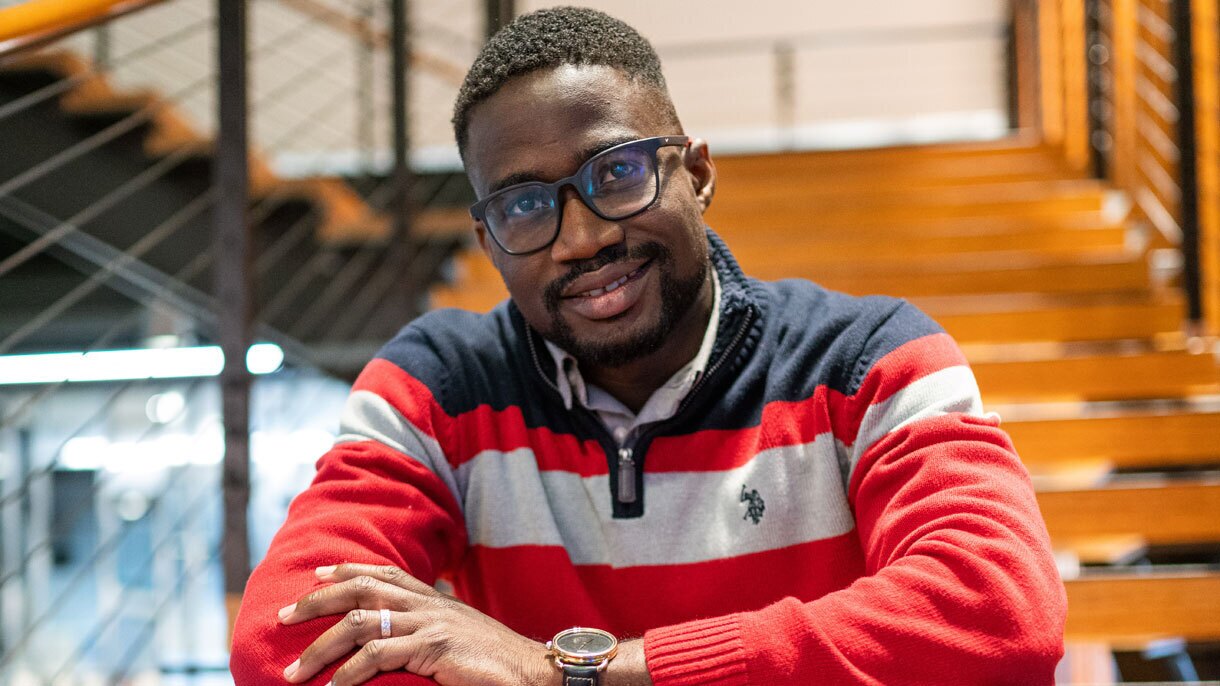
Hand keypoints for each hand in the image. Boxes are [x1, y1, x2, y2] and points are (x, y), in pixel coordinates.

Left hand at [278, 563, 555, 685]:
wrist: (536, 671)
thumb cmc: (498, 663)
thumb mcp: (460, 637)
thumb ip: (432, 632)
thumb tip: (406, 642)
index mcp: (435, 599)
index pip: (383, 572)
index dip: (347, 569)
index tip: (316, 573)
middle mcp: (428, 604)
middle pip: (361, 588)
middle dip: (316, 600)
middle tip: (282, 616)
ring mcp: (429, 623)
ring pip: (359, 622)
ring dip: (319, 648)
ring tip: (292, 671)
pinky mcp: (432, 648)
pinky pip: (377, 655)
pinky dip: (347, 674)